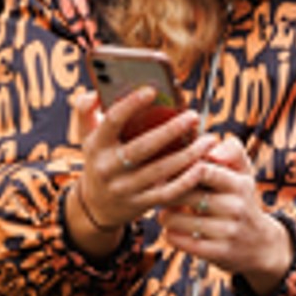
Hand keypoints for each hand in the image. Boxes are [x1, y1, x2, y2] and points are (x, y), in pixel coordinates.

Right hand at [65, 86, 206, 251]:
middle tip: (193, 116)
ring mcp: (124, 188)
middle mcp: (108, 168)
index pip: (112, 121)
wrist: (96, 206)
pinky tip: (201, 166)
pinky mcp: (140, 204)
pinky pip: (167, 193)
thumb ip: (87, 110)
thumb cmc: (100, 160)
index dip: (131, 104)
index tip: (152, 90)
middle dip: (170, 131)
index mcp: (96, 145)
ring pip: (159, 171)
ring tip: (209, 139)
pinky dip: (186, 181)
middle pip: (141, 147)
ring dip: (187, 155)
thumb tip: (96, 91)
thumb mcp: (87, 136)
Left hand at [163, 134, 294, 291]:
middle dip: (166, 193)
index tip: (168, 172)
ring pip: (180, 220)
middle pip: (186, 194)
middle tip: (156, 193)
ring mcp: (228, 231)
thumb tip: (212, 140)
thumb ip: (232, 151)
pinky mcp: (220, 253)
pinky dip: (172, 235)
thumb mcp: (245, 175)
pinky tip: (172, 231)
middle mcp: (236, 207)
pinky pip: (184, 242)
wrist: (262, 246)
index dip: (180, 169)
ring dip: (165, 216)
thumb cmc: (243, 202)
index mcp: (239, 184)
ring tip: (163, 214)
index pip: (204, 169)